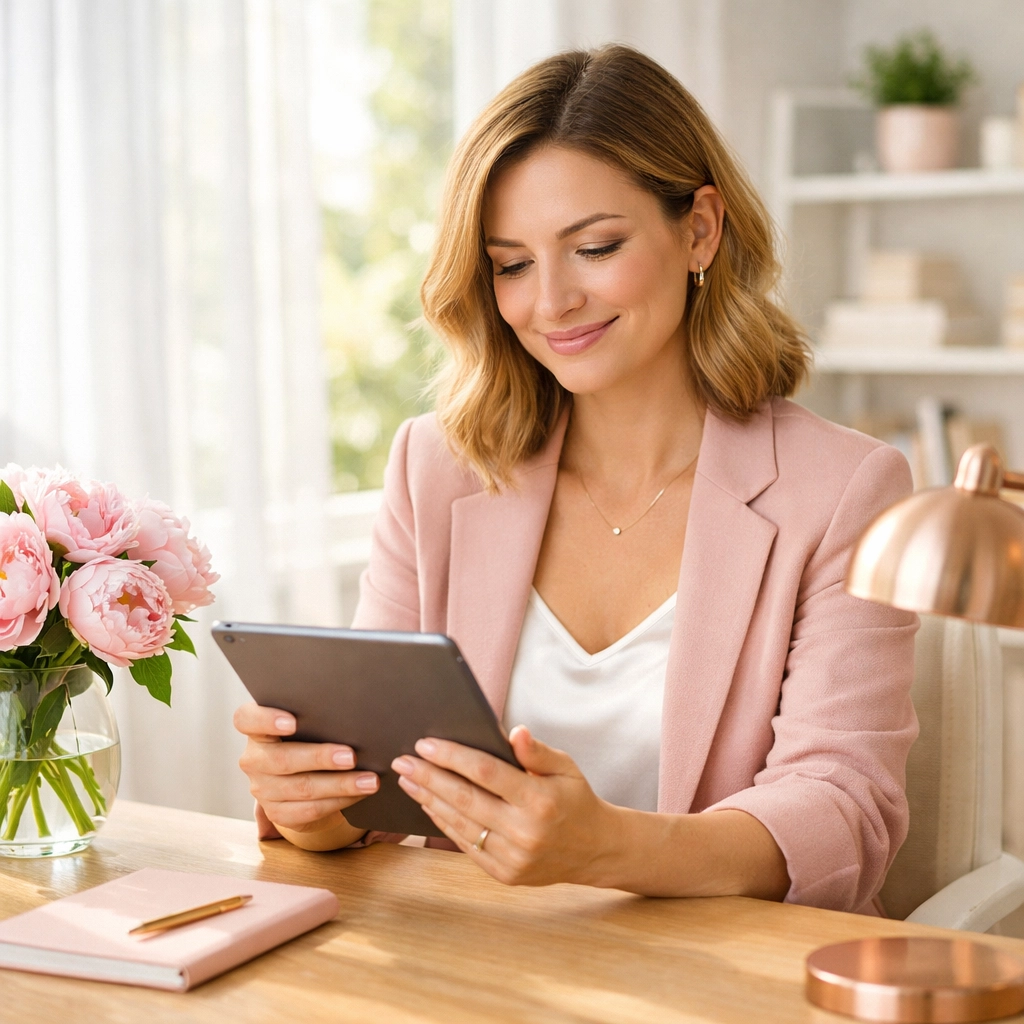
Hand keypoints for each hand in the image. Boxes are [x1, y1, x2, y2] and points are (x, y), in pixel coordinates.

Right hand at [233, 702, 378, 834]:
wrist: (303, 775)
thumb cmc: (310, 736)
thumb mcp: (307, 724)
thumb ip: (316, 715)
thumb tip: (351, 714)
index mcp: (257, 729)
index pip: (246, 719)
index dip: (266, 719)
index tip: (292, 722)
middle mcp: (254, 759)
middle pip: (282, 759)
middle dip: (320, 758)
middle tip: (351, 756)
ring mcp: (262, 789)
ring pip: (302, 788)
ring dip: (340, 785)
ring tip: (369, 780)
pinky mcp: (277, 812)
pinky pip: (310, 810)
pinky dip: (339, 802)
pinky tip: (359, 794)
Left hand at [391, 726, 619, 885]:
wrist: (595, 849)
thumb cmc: (576, 799)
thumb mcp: (566, 766)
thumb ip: (537, 751)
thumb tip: (513, 731)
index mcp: (540, 799)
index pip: (486, 773)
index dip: (453, 757)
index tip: (425, 743)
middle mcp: (525, 831)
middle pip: (465, 799)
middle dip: (429, 777)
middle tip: (402, 760)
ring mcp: (513, 857)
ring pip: (460, 824)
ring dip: (429, 800)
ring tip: (408, 780)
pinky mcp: (505, 874)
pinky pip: (466, 845)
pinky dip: (444, 823)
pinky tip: (429, 805)